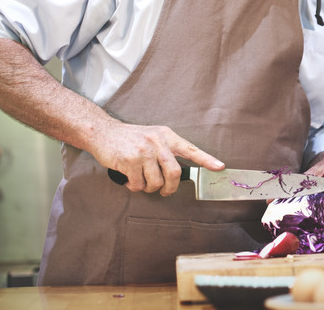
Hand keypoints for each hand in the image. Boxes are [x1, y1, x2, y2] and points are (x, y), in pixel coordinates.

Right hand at [91, 122, 223, 196]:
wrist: (103, 132)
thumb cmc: (130, 138)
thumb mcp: (153, 135)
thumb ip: (167, 149)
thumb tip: (179, 172)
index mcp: (167, 136)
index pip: (190, 149)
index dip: (206, 159)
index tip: (220, 167)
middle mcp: (157, 142)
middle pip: (175, 173)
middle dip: (171, 188)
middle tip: (165, 192)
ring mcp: (143, 151)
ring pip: (156, 182)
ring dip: (149, 188)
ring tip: (141, 181)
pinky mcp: (129, 160)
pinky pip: (139, 184)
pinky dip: (135, 187)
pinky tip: (130, 179)